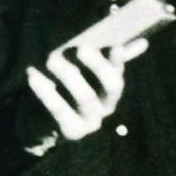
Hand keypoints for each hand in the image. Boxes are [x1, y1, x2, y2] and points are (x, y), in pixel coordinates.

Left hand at [24, 37, 145, 144]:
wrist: (38, 124)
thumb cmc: (61, 92)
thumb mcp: (80, 74)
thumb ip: (104, 58)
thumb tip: (143, 43)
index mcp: (110, 91)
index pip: (119, 71)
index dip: (118, 61)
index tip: (115, 46)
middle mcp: (106, 107)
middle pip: (111, 85)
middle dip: (98, 65)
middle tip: (81, 48)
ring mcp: (92, 122)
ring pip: (87, 97)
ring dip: (69, 75)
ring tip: (52, 58)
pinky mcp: (73, 132)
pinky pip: (61, 111)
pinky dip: (47, 93)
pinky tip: (33, 76)